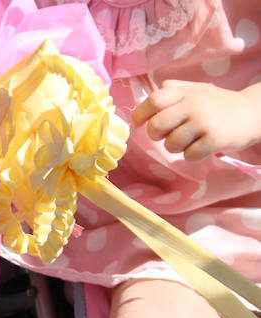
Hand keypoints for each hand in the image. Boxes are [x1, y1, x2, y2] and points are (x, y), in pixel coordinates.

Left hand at [131, 80, 260, 161]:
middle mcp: (192, 105)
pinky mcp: (214, 139)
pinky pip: (189, 156)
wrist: (253, 113)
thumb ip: (176, 89)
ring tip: (190, 140)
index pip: (153, 101)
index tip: (141, 123)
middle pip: (156, 126)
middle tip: (168, 135)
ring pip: (171, 145)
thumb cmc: (219, 104)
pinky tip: (203, 147)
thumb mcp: (198, 89)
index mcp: (184, 92)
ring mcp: (203, 122)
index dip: (141, 114)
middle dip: (156, 136)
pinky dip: (193, 156)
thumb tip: (156, 89)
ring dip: (177, 148)